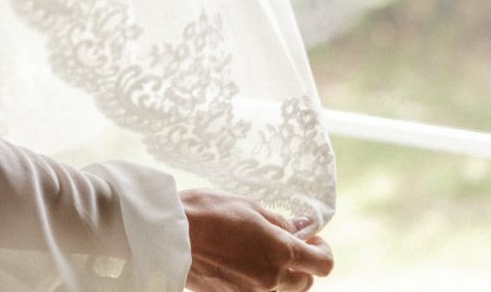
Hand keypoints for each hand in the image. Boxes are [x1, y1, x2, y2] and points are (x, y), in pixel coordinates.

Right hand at [180, 190, 334, 291]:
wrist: (166, 236)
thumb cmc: (205, 213)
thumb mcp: (247, 206)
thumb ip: (280, 221)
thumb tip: (303, 227)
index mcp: (280, 252)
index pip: (323, 264)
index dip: (322, 251)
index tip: (313, 240)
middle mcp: (272, 279)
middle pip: (306, 282)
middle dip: (301, 265)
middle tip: (284, 246)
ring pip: (281, 291)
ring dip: (279, 276)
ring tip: (257, 255)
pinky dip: (255, 283)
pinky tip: (238, 265)